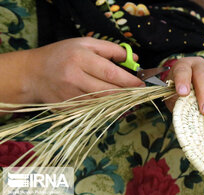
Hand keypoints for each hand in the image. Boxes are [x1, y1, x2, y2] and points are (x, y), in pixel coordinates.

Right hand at [26, 37, 144, 102]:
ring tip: (128, 99)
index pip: (110, 73)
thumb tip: (133, 59)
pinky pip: (92, 111)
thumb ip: (110, 49)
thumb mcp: (84, 44)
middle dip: (127, 93)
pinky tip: (112, 105)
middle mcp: (74, 78)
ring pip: (102, 104)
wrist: (33, 74)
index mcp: (80, 58)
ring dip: (118, 103)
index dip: (129, 81)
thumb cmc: (62, 55)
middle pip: (109, 91)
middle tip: (138, 93)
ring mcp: (70, 97)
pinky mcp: (68, 109)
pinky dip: (105, 109)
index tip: (141, 84)